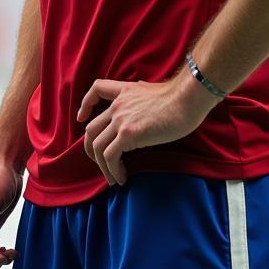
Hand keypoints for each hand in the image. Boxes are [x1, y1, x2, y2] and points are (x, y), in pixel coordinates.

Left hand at [77, 75, 216, 186]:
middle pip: (92, 128)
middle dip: (91, 148)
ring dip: (102, 166)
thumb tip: (144, 105)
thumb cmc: (179, 98)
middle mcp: (118, 105)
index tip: (82, 117)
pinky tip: (122, 178)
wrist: (186, 99)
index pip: (97, 89)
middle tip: (101, 163)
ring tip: (112, 179)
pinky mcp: (129, 134)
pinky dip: (113, 170)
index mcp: (124, 91)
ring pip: (98, 145)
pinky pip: (111, 156)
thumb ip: (142, 99)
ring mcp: (121, 120)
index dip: (86, 104)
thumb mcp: (153, 91)